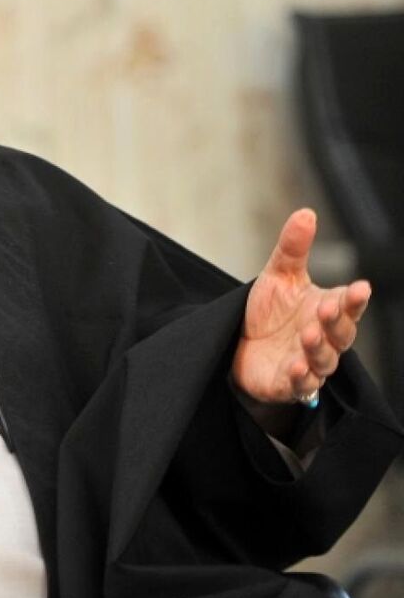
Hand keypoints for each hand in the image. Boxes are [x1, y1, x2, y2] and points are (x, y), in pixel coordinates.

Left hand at [232, 208, 370, 405]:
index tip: (360, 287)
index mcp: (327, 310)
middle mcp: (324, 338)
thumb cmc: (268, 312)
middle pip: (341, 333)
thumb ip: (293, 248)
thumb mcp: (278, 276)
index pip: (348, 305)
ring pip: (324, 359)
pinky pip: (302, 385)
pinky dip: (301, 377)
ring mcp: (309, 363)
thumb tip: (306, 213)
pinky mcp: (289, 384)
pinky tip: (296, 367)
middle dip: (336, 321)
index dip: (354, 298)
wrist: (238, 345)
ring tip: (309, 333)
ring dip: (318, 347)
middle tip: (327, 307)